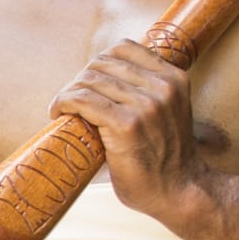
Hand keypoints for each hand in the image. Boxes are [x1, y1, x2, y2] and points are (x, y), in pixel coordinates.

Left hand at [49, 40, 216, 225]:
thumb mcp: (166, 110)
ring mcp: (146, 105)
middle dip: (80, 81)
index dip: (98, 64)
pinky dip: (63, 104)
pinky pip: (82, 100)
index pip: (123, 48)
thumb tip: (98, 74)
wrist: (179, 191)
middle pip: (101, 64)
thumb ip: (144, 89)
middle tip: (70, 102)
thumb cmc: (165, 155)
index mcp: (173, 77)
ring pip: (88, 81)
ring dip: (68, 94)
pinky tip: (59, 114)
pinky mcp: (127, 125)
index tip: (88, 84)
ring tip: (62, 109)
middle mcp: (163, 87)